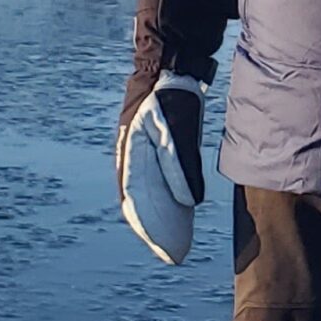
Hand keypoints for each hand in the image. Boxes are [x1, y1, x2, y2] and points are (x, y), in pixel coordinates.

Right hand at [116, 70, 207, 263]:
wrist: (169, 66)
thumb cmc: (170, 96)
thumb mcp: (175, 129)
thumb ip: (180, 164)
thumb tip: (190, 201)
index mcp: (130, 155)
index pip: (135, 201)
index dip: (147, 226)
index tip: (162, 248)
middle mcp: (132, 158)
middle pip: (141, 201)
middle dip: (154, 229)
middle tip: (171, 254)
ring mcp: (143, 152)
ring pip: (150, 193)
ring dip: (160, 217)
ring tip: (176, 240)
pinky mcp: (156, 147)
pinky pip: (159, 179)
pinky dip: (167, 198)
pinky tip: (182, 209)